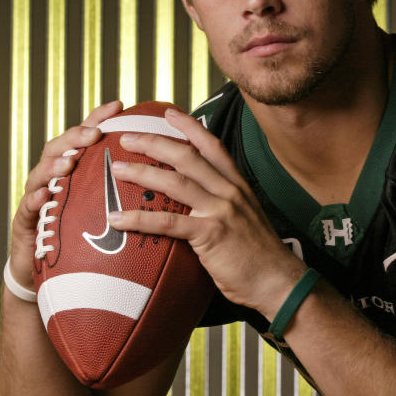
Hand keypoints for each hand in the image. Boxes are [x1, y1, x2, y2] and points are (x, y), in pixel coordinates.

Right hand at [7, 100, 123, 291]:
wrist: (46, 273)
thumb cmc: (82, 239)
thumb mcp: (104, 211)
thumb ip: (126, 191)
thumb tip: (167, 177)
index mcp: (74, 172)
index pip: (85, 138)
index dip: (98, 119)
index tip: (118, 105)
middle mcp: (52, 179)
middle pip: (59, 148)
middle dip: (75, 137)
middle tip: (93, 134)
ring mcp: (36, 198)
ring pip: (40, 174)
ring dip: (54, 165)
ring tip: (69, 162)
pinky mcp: (24, 223)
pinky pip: (26, 210)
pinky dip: (33, 200)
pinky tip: (42, 196)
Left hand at [107, 107, 306, 318]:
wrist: (278, 281)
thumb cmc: (258, 256)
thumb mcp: (245, 218)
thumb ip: (222, 205)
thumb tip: (195, 205)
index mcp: (237, 185)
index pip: (212, 145)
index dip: (189, 127)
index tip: (168, 113)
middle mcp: (229, 191)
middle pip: (187, 156)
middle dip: (154, 143)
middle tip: (127, 138)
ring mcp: (220, 211)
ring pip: (175, 182)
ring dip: (142, 172)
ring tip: (117, 169)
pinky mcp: (210, 234)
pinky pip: (167, 222)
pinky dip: (139, 219)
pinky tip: (118, 219)